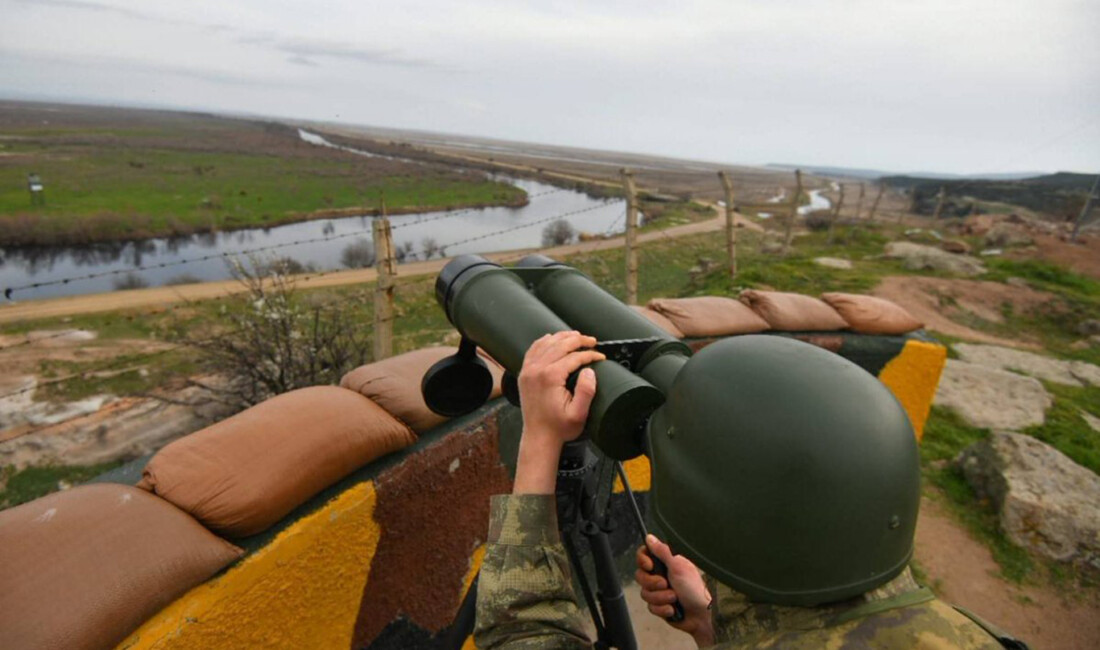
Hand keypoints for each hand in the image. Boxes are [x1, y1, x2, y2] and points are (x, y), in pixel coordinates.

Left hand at [512, 331, 604, 493]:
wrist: (539, 437)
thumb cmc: (559, 428)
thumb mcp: (579, 414)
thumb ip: (586, 391)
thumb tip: (590, 370)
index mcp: (550, 377)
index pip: (574, 357)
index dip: (590, 354)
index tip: (600, 356)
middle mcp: (537, 370)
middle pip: (560, 345)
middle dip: (579, 340)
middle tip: (592, 341)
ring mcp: (528, 371)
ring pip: (546, 344)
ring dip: (562, 337)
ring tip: (577, 336)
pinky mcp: (525, 374)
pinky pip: (533, 350)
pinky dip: (543, 342)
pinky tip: (552, 338)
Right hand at [635, 534, 714, 646]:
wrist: (702, 616)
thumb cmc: (695, 589)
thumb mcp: (678, 567)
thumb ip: (662, 551)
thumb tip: (650, 537)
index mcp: (667, 562)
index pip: (644, 555)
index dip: (643, 561)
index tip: (649, 566)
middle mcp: (662, 575)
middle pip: (641, 575)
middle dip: (653, 583)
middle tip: (665, 584)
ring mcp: (660, 591)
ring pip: (645, 593)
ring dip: (660, 598)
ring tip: (674, 598)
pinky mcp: (660, 605)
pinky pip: (651, 607)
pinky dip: (662, 609)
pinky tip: (673, 609)